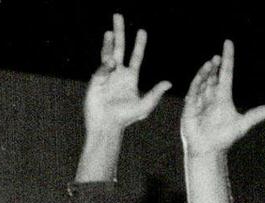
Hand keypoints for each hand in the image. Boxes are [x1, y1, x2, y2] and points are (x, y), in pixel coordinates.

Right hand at [85, 14, 170, 132]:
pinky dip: (106, 65)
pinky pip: (101, 68)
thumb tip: (169, 82)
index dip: (139, 44)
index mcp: (130, 78)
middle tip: (118, 16)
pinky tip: (110, 65)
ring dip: (108, 42)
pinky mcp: (96, 80)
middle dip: (119, 32)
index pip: (136, 56)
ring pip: (107, 53)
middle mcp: (118, 73)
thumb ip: (155, 93)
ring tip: (109, 31)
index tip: (142, 31)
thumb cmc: (125, 118)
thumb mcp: (144, 106)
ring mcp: (106, 75)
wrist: (107, 125)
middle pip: (119, 48)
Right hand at [181, 40, 264, 156]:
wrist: (209, 151)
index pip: (226, 72)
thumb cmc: (224, 138)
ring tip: (211, 64)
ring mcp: (200, 100)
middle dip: (215, 66)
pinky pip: (193, 91)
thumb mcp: (242, 124)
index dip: (227, 58)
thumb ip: (256, 115)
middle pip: (213, 75)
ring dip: (206, 72)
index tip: (228, 43)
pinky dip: (197, 83)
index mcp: (223, 96)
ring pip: (202, 81)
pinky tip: (201, 77)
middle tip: (218, 58)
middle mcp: (211, 95)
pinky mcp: (190, 107)